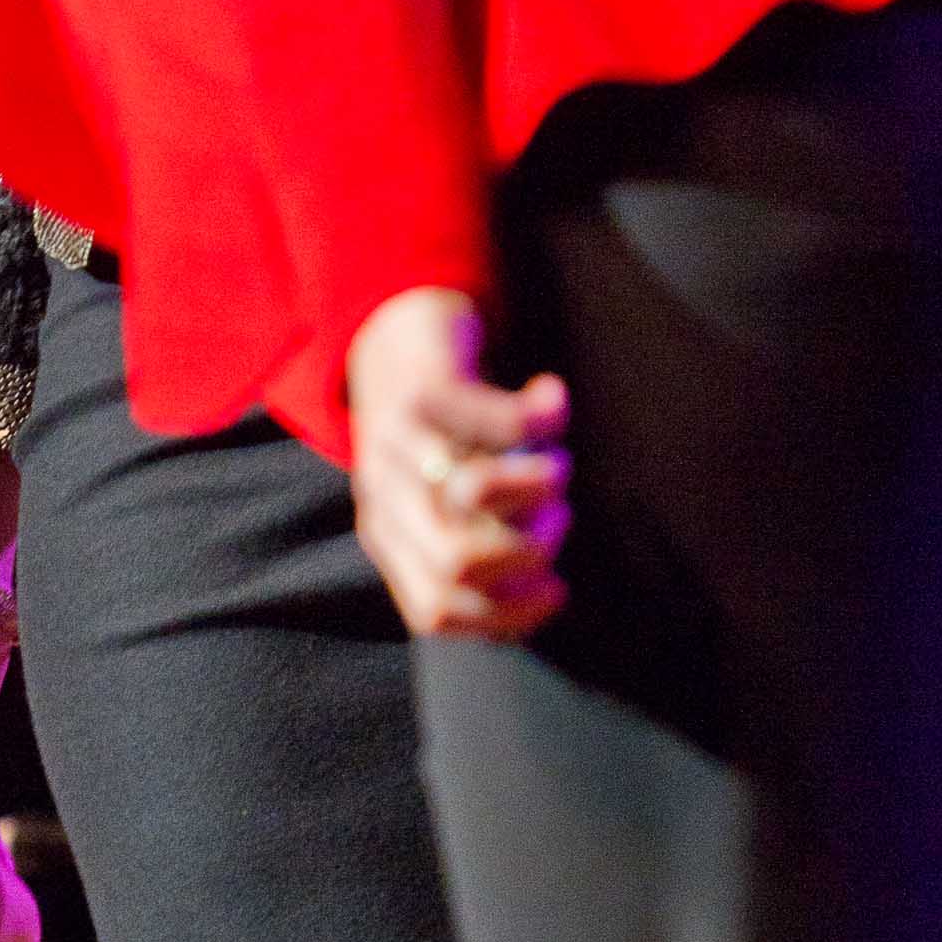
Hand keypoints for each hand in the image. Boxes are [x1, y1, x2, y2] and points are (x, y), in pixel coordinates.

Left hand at [348, 288, 571, 642]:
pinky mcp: (426, 388)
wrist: (394, 327)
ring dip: (538, 490)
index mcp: (388, 536)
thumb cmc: (441, 428)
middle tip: (557, 518)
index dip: (505, 614)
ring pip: (475, 495)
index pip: (434, 611)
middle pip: (458, 562)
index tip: (555, 590)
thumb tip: (545, 593)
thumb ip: (480, 547)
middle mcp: (384, 496)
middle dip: (529, 551)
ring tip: (555, 470)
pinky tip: (552, 401)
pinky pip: (503, 424)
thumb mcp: (444, 499)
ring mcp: (399, 443)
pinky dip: (547, 420)